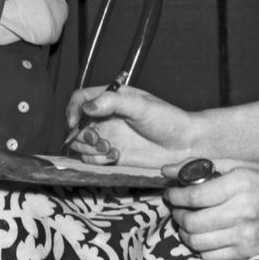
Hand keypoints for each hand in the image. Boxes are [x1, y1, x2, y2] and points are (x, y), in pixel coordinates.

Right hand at [65, 84, 196, 167]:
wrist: (185, 146)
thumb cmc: (167, 119)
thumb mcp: (141, 105)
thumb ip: (113, 102)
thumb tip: (87, 107)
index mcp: (110, 99)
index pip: (80, 99)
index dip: (72, 110)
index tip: (74, 123)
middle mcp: (105, 118)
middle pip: (76, 124)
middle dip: (82, 134)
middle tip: (98, 140)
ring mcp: (108, 137)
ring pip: (81, 144)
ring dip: (89, 148)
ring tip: (109, 149)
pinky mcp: (113, 156)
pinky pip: (92, 159)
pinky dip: (98, 160)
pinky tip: (115, 157)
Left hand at [163, 161, 258, 259]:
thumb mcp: (236, 165)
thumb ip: (199, 166)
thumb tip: (166, 169)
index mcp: (238, 185)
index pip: (195, 196)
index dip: (175, 195)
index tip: (170, 192)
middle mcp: (242, 212)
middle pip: (193, 222)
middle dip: (176, 214)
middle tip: (176, 207)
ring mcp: (246, 235)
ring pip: (198, 242)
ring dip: (184, 232)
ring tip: (185, 221)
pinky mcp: (248, 251)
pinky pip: (211, 256)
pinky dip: (199, 246)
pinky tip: (201, 234)